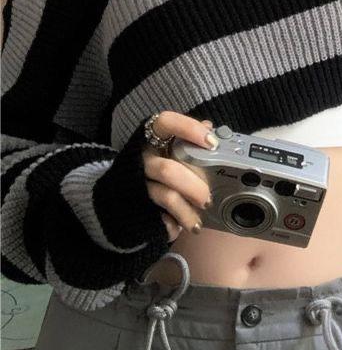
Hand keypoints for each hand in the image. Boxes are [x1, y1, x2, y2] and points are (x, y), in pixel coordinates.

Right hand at [142, 111, 218, 241]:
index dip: (189, 129)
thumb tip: (210, 127)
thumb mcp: (170, 147)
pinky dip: (173, 225)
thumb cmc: (158, 166)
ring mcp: (139, 184)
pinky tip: (181, 227)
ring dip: (186, 211)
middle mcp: (143, 159)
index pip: (165, 123)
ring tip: (198, 221)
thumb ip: (189, 138)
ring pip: (166, 197)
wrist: (122, 198)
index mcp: (152, 138)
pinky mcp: (139, 207)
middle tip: (208, 197)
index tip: (211, 143)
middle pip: (167, 170)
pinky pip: (159, 218)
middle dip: (193, 186)